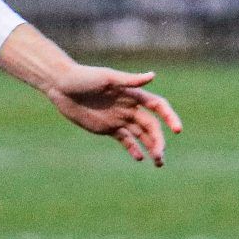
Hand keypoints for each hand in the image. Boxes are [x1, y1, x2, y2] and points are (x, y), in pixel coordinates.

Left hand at [47, 66, 182, 164]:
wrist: (61, 86)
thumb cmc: (84, 77)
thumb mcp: (107, 78)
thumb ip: (130, 80)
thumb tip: (153, 76)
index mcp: (132, 94)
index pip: (158, 106)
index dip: (170, 117)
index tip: (177, 130)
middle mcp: (129, 107)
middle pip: (151, 126)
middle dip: (158, 141)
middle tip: (160, 156)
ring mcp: (119, 119)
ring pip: (140, 135)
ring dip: (150, 147)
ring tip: (158, 162)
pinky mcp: (107, 128)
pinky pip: (125, 140)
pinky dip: (133, 149)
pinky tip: (139, 158)